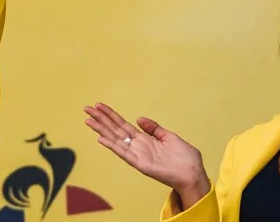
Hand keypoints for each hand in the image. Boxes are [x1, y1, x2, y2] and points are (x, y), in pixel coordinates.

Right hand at [84, 103, 210, 207]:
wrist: (193, 173)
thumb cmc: (184, 158)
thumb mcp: (169, 137)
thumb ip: (154, 128)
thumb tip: (138, 118)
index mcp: (144, 139)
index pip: (122, 125)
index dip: (111, 115)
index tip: (99, 105)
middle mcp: (137, 146)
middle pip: (115, 129)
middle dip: (101, 119)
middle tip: (86, 108)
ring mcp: (137, 155)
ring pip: (115, 139)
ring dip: (101, 130)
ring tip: (88, 120)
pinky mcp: (140, 164)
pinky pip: (123, 153)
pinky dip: (112, 146)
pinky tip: (101, 138)